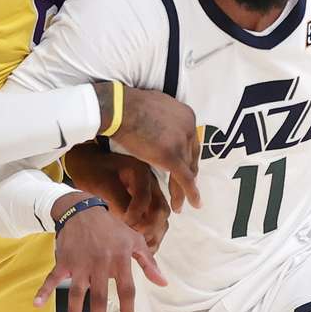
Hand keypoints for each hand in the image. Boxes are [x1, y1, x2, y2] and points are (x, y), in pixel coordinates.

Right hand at [35, 192, 165, 311]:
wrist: (84, 210)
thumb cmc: (112, 229)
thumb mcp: (134, 241)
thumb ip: (148, 263)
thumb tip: (163, 283)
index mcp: (120, 259)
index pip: (126, 290)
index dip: (127, 311)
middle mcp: (100, 263)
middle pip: (99, 297)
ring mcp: (80, 263)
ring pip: (76, 293)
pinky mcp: (64, 260)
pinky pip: (52, 277)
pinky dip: (44, 290)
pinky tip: (38, 304)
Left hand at [64, 144, 169, 251]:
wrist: (86, 163)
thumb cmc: (92, 171)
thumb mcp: (103, 183)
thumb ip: (118, 200)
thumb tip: (130, 223)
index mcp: (141, 173)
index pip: (147, 198)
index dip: (137, 215)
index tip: (124, 223)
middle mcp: (150, 183)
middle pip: (161, 209)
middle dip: (151, 227)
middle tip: (136, 240)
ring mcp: (150, 193)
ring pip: (161, 217)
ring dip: (154, 233)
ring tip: (143, 248)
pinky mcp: (145, 203)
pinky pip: (156, 220)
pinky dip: (152, 233)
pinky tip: (144, 246)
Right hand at [99, 86, 200, 211]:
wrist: (118, 108)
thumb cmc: (127, 106)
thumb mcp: (153, 107)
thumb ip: (161, 118)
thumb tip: (159, 122)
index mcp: (186, 115)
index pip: (191, 142)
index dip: (188, 158)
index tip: (184, 169)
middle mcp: (189, 127)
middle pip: (192, 156)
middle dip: (189, 174)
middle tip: (186, 190)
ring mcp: (181, 141)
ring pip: (188, 170)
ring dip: (186, 189)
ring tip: (180, 205)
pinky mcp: (171, 156)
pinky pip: (184, 179)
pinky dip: (190, 194)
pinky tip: (192, 205)